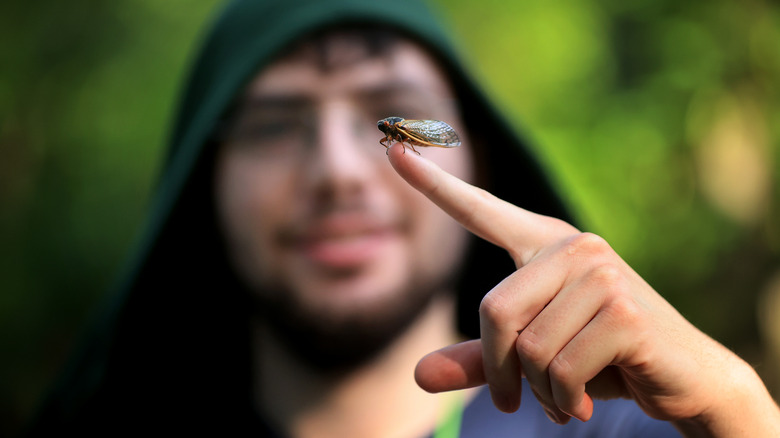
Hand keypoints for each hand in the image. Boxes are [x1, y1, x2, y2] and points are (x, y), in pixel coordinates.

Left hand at [386, 144, 779, 435]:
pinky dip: (563, 400)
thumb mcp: (533, 358)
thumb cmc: (601, 358)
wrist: (684, 378)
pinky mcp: (625, 311)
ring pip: (527, 347)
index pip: (481, 211)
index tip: (393, 150)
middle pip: (494, 312)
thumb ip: (480, 360)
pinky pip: (561, 369)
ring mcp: (602, 274)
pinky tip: (582, 402)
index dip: (434, 184)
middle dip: (501, 371)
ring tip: (562, 397)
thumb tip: (416, 374)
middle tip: (516, 400)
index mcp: (545, 246)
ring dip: (539, 391)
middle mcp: (573, 247)